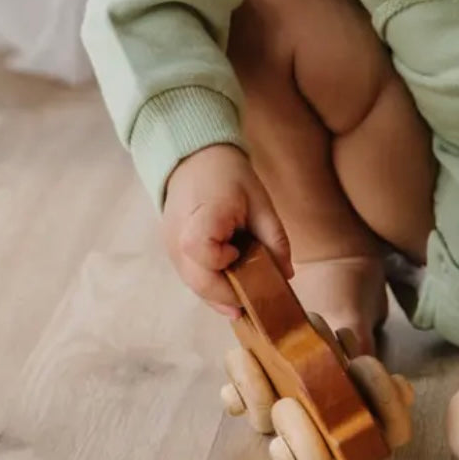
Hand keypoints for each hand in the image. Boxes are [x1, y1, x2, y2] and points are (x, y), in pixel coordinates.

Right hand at [161, 143, 292, 317]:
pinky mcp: (171, 252)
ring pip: (194, 286)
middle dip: (228, 296)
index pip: (201, 251)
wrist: (195, 160)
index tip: (239, 252)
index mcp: (201, 216)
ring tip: (245, 291)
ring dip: (220, 294)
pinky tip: (230, 280)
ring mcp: (171, 247)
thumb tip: (287, 275)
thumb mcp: (259, 201)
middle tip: (255, 299)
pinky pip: (191, 278)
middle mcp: (178, 237)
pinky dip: (211, 284)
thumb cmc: (229, 177)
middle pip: (198, 282)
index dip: (223, 260)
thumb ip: (274, 238)